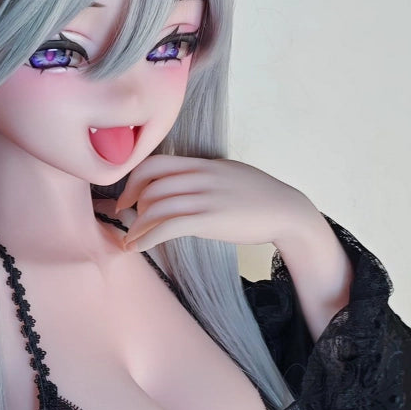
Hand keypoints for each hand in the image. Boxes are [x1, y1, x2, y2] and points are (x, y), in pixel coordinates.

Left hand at [115, 155, 319, 251]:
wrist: (287, 211)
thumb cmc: (258, 196)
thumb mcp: (228, 173)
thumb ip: (202, 174)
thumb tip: (179, 182)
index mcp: (203, 164)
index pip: (155, 162)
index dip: (134, 179)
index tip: (128, 196)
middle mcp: (201, 177)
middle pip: (150, 184)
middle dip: (130, 202)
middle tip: (124, 217)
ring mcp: (205, 198)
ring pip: (156, 206)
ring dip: (135, 225)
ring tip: (129, 239)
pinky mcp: (210, 220)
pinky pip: (168, 226)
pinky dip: (146, 237)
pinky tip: (138, 247)